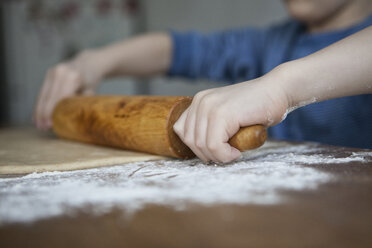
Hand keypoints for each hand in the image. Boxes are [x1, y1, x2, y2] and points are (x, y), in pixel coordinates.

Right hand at [34, 50, 105, 129]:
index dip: (53, 112)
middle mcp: (61, 73)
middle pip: (48, 97)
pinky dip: (39, 103)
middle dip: (43, 114)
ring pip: (43, 94)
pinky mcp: (49, 74)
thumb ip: (83, 104)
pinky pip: (42, 91)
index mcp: (73, 77)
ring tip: (38, 124)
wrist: (89, 63)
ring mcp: (53, 72)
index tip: (50, 125)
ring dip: (39, 110)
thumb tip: (74, 121)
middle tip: (42, 128)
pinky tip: (37, 115)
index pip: (59, 98)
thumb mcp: (91, 92)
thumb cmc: (92, 81)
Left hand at [173, 71, 288, 162]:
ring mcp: (210, 107)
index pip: (182, 131)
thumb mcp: (226, 116)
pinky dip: (225, 155)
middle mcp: (201, 101)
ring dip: (218, 156)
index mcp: (199, 101)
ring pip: (202, 146)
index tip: (216, 150)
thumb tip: (200, 150)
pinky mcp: (222, 114)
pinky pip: (215, 146)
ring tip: (233, 153)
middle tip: (226, 155)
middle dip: (208, 154)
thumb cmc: (257, 108)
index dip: (198, 147)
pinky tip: (237, 152)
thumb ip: (210, 126)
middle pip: (190, 141)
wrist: (278, 91)